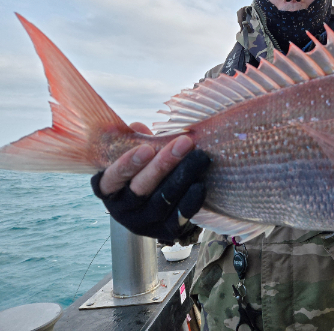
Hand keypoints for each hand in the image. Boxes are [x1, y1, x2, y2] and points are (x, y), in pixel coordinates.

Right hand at [91, 123, 210, 244]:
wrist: (159, 203)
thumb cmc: (144, 169)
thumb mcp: (135, 155)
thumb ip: (135, 141)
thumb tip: (138, 126)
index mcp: (108, 188)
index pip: (112, 178)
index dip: (128, 165)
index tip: (147, 149)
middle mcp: (122, 210)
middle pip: (141, 189)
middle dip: (163, 164)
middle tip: (185, 143)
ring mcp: (143, 223)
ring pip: (161, 202)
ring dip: (182, 177)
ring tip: (200, 157)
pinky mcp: (165, 232)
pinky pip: (178, 217)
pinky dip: (190, 201)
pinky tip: (200, 184)